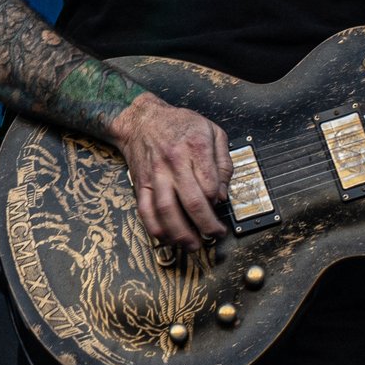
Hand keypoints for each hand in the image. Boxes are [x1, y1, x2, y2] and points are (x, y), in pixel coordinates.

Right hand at [111, 93, 231, 251]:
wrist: (142, 119)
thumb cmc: (179, 124)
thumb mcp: (212, 131)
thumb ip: (223, 162)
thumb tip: (222, 194)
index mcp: (195, 147)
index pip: (210, 184)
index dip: (218, 201)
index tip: (220, 205)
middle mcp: (174, 162)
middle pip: (192, 202)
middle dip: (206, 225)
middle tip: (215, 234)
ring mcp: (156, 175)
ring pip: (167, 210)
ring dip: (181, 233)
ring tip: (193, 244)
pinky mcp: (141, 184)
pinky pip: (146, 211)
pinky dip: (156, 228)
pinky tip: (167, 237)